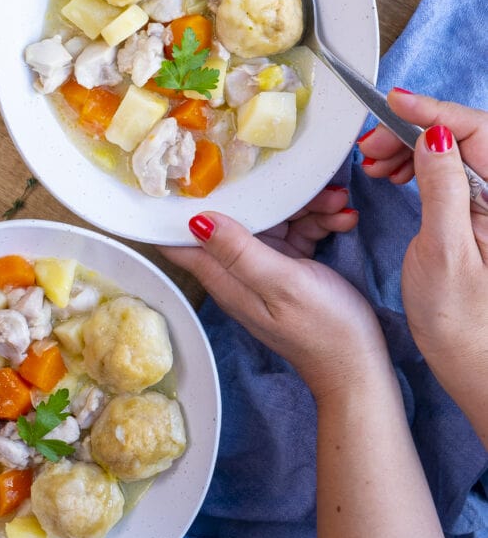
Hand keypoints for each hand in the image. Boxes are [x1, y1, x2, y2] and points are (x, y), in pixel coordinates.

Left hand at [162, 188, 389, 401]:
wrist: (359, 366)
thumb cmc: (322, 329)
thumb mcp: (281, 285)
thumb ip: (239, 252)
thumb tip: (195, 220)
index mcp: (226, 276)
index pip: (182, 240)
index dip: (177, 206)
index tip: (183, 171)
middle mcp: (238, 269)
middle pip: (237, 216)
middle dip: (267, 195)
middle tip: (303, 185)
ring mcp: (265, 267)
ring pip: (274, 219)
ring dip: (307, 207)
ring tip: (338, 205)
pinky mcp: (290, 267)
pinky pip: (298, 231)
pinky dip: (320, 221)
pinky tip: (343, 220)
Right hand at [358, 90, 487, 432]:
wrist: (476, 365)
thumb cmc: (461, 322)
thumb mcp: (444, 252)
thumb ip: (442, 188)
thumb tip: (434, 136)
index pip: (477, 131)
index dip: (434, 111)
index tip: (394, 103)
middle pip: (467, 135)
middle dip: (416, 128)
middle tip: (372, 145)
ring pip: (456, 149)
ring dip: (413, 146)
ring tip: (376, 162)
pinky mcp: (479, 212)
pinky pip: (452, 170)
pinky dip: (419, 164)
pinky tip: (394, 173)